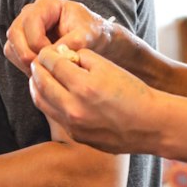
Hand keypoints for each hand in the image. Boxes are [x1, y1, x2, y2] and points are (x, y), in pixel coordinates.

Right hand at [4, 0, 114, 76]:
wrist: (95, 41)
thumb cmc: (93, 33)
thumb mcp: (88, 36)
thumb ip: (72, 43)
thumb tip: (52, 54)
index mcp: (47, 4)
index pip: (30, 22)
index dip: (38, 43)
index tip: (53, 57)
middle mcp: (31, 12)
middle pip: (15, 33)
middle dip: (27, 54)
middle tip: (44, 68)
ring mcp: (24, 27)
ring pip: (11, 46)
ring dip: (24, 62)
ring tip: (44, 71)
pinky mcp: (23, 42)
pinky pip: (13, 55)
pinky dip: (23, 66)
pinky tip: (41, 71)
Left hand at [29, 46, 160, 155]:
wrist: (150, 125)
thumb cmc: (133, 93)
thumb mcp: (110, 68)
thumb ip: (83, 58)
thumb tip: (64, 56)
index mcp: (83, 86)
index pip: (53, 64)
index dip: (46, 55)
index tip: (46, 51)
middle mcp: (74, 108)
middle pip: (42, 83)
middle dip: (37, 69)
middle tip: (36, 62)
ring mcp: (73, 124)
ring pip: (42, 102)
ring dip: (37, 87)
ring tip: (38, 78)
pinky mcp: (76, 135)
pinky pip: (55, 116)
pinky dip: (49, 102)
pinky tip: (53, 95)